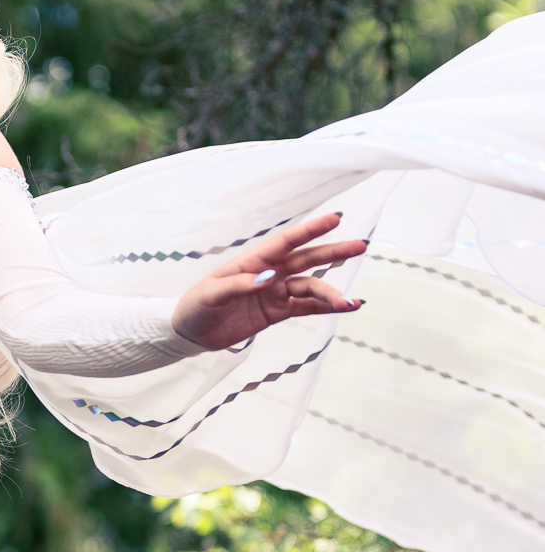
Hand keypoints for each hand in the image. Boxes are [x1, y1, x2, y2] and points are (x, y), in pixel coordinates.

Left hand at [171, 212, 366, 351]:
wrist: (190, 332)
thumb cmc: (196, 305)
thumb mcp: (211, 294)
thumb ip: (239, 285)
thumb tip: (267, 279)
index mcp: (253, 261)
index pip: (286, 242)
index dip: (310, 230)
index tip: (335, 219)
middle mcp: (270, 273)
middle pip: (307, 259)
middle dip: (334, 252)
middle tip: (361, 245)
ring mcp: (276, 292)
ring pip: (311, 287)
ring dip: (331, 293)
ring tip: (350, 302)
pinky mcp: (278, 313)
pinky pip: (307, 308)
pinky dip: (326, 308)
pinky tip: (347, 307)